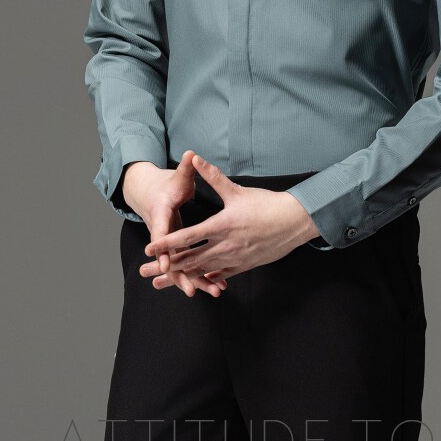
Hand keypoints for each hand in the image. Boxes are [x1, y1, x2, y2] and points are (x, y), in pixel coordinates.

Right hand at [123, 152, 228, 298]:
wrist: (149, 194)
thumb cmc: (165, 185)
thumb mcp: (175, 176)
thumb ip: (185, 167)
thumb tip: (190, 152)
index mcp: (161, 216)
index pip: (161, 234)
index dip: (164, 249)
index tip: (166, 263)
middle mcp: (164, 234)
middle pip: (171, 258)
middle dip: (181, 275)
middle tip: (192, 290)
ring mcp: (172, 243)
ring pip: (183, 265)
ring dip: (196, 279)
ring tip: (216, 291)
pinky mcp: (181, 248)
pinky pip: (191, 264)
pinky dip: (203, 274)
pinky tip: (219, 285)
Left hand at [139, 153, 321, 286]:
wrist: (294, 222)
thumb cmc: (267, 204)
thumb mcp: (237, 190)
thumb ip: (213, 177)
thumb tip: (195, 158)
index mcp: (221, 225)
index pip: (187, 236)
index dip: (166, 243)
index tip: (149, 248)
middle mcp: (226, 245)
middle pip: (190, 258)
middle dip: (166, 265)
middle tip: (145, 272)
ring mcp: (235, 258)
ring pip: (202, 270)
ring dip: (181, 276)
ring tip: (162, 282)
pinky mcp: (244, 264)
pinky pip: (220, 275)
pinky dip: (206, 277)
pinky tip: (195, 281)